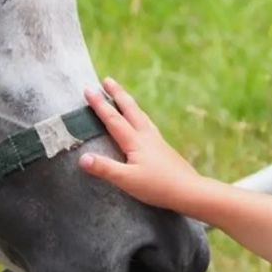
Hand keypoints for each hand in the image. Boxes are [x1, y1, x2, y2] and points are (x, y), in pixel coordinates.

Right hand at [78, 78, 204, 210]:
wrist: (189, 191)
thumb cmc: (157, 186)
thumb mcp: (126, 180)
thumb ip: (104, 168)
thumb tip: (82, 158)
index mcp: (135, 141)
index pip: (113, 119)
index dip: (100, 105)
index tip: (88, 90)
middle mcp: (146, 136)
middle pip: (130, 109)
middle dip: (117, 94)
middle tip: (107, 80)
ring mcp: (156, 140)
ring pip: (140, 115)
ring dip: (129, 103)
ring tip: (123, 96)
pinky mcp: (163, 148)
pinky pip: (147, 124)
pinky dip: (140, 116)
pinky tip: (142, 122)